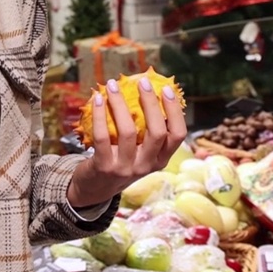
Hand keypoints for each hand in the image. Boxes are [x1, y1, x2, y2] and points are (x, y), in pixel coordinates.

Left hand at [67, 75, 187, 208]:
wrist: (94, 189)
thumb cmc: (120, 160)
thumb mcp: (140, 152)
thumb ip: (148, 131)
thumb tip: (151, 91)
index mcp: (161, 160)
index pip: (178, 135)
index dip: (175, 111)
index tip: (167, 89)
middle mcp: (146, 166)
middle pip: (157, 132)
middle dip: (151, 103)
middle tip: (143, 82)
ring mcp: (125, 168)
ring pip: (128, 131)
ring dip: (120, 104)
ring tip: (113, 86)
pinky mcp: (104, 168)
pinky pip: (103, 136)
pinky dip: (100, 115)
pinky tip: (98, 100)